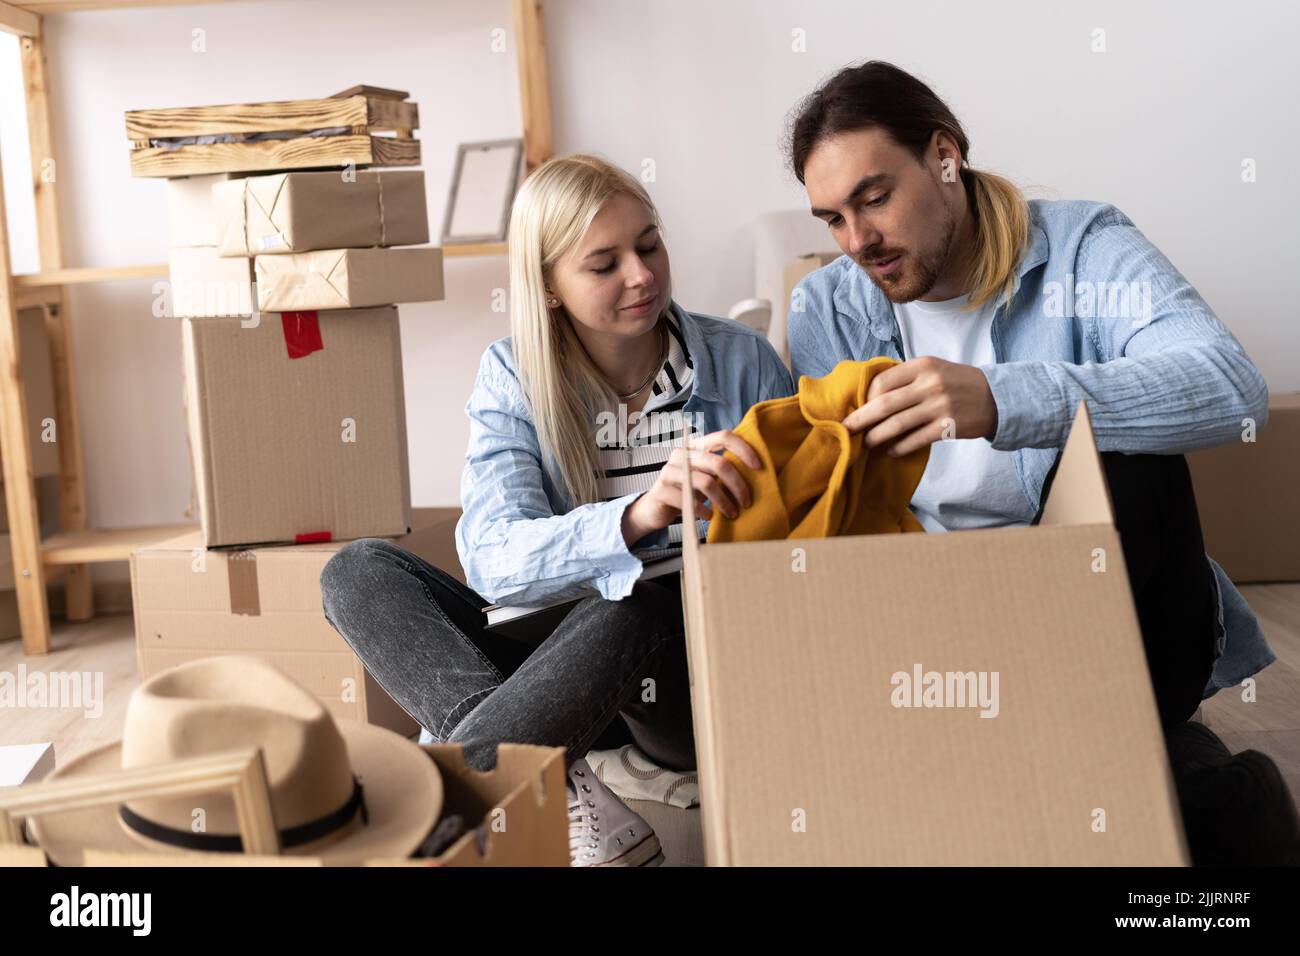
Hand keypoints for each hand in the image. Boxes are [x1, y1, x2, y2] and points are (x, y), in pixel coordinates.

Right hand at [621, 429, 760, 543]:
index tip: (758, 467)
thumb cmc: (687, 492)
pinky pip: (690, 501)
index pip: (723, 436)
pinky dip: (704, 511)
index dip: (743, 449)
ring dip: (723, 501)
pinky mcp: (661, 490)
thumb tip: (756, 473)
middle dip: (737, 485)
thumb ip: (722, 471)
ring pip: (706, 483)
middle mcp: (681, 454)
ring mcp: (669, 471)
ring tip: (732, 514)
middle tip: (747, 502)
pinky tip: (709, 517)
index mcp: (695, 446)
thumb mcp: (706, 477)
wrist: (655, 509)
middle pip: (718, 463)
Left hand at [841, 356, 997, 456]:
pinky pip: (914, 440)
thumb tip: (869, 396)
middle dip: (861, 419)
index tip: (860, 407)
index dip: (867, 397)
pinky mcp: (947, 427)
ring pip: (897, 425)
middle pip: (884, 404)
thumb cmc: (957, 383)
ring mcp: (939, 406)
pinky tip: (890, 451)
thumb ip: (906, 378)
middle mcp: (930, 384)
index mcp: (922, 366)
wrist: (996, 398)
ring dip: (876, 436)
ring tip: (865, 443)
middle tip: (846, 429)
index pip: (883, 381)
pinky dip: (898, 447)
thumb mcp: (933, 369)